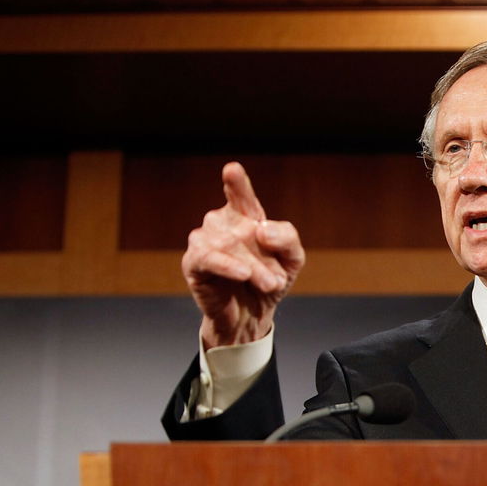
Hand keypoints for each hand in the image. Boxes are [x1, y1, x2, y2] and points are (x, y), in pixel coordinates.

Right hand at [183, 162, 305, 347]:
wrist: (252, 315)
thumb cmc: (269, 280)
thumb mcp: (292, 260)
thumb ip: (287, 238)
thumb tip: (262, 228)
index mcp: (245, 216)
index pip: (240, 195)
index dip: (236, 183)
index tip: (232, 170)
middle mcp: (221, 223)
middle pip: (246, 228)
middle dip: (267, 257)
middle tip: (276, 280)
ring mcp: (204, 240)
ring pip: (230, 244)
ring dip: (254, 267)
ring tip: (268, 284)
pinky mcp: (193, 262)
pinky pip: (208, 257)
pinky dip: (227, 265)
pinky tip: (242, 274)